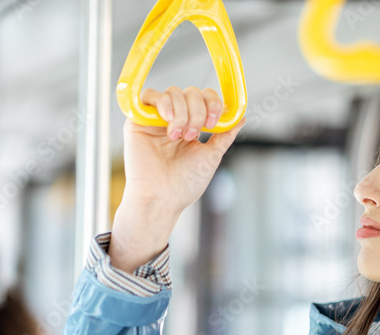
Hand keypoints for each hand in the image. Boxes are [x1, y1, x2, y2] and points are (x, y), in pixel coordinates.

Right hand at [110, 86, 245, 271]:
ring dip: (182, 113)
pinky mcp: (138, 119)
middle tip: (193, 135)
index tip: (213, 123)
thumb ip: (224, 135)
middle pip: (191, 92)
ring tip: (178, 136)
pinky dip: (163, 102)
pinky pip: (149, 95)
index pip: (204, 99)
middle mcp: (175, 119)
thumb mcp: (211, 156)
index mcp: (192, 126)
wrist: (162, 198)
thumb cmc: (184, 184)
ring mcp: (156, 119)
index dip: (212, 103)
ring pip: (173, 92)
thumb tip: (240, 117)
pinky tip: (168, 119)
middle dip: (198, 111)